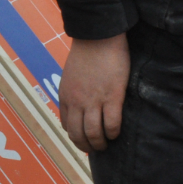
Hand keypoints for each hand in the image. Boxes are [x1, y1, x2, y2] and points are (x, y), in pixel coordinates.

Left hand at [59, 33, 129, 152]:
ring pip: (93, 134)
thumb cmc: (87, 52)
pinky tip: (117, 132)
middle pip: (78, 134)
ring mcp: (94, 101)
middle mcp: (76, 102)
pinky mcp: (112, 97)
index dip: (76, 136)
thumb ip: (73, 91)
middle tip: (97, 148)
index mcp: (65, 96)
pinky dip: (113, 133)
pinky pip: (111, 124)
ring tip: (107, 143)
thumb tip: (80, 103)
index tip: (85, 139)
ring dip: (100, 143)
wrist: (98, 36)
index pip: (67, 125)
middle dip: (87, 145)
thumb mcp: (70, 74)